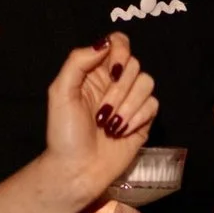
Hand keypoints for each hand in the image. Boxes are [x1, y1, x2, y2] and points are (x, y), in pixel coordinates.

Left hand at [42, 34, 158, 202]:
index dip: (120, 52)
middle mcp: (114, 83)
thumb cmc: (64, 133)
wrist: (77, 169)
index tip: (112, 71)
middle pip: (134, 63)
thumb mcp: (60, 92)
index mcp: (94, 71)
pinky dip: (137, 118)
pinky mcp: (142, 119)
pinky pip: (153, 104)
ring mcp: (130, 101)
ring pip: (147, 83)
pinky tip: (122, 131)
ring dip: (127, 106)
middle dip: (118, 89)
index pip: (119, 43)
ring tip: (110, 125)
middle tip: (101, 111)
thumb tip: (105, 43)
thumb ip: (78, 61)